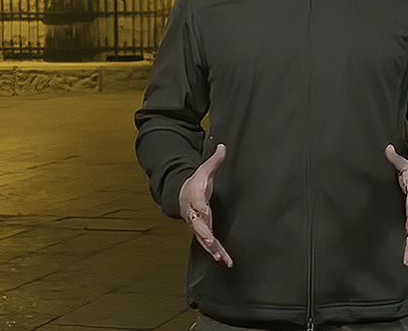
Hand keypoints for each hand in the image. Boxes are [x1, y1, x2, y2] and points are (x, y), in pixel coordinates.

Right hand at [178, 143, 232, 267]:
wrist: (181, 195)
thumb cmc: (195, 182)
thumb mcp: (204, 170)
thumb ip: (214, 160)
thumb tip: (222, 145)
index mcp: (196, 198)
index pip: (198, 204)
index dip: (201, 209)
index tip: (204, 213)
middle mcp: (196, 214)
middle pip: (199, 226)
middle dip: (205, 236)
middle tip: (212, 245)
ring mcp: (199, 225)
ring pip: (204, 240)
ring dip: (213, 250)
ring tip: (222, 259)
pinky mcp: (204, 232)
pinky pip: (209, 244)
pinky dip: (216, 253)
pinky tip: (225, 262)